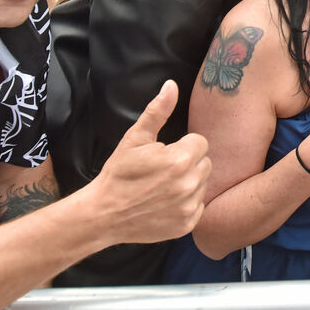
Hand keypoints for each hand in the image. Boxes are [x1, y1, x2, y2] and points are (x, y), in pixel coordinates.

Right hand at [88, 81, 211, 244]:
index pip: (200, 143)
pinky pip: (199, 206)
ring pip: (203, 184)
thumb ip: (158, 111)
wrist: (104, 213)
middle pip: (205, 162)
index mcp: (180, 159)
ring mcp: (189, 206)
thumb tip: (171, 85)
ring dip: (189, 182)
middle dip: (188, 162)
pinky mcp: (186, 224)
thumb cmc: (119, 173)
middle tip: (163, 169)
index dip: (182, 145)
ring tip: (163, 185)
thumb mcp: (135, 138)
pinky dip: (186, 203)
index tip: (165, 153)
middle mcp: (189, 184)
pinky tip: (166, 202)